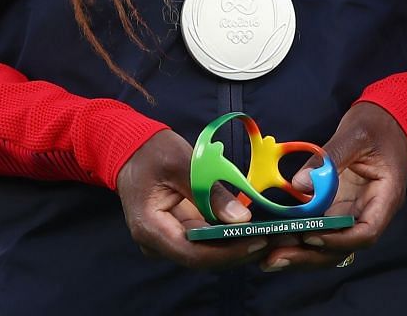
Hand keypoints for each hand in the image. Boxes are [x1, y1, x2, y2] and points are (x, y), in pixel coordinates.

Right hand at [116, 129, 268, 269]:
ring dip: (237, 245)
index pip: (193, 253)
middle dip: (238, 251)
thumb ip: (210, 192)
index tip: (258, 241)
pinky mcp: (177, 233)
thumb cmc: (153, 152)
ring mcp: (166, 240)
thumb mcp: (183, 162)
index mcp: (150, 228)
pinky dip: (228, 236)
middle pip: (202, 258)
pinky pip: (205, 241)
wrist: (132, 149)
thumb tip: (241, 219)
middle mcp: (156, 243)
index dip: (227, 252)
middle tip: (274, 238)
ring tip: (270, 233)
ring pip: (206, 253)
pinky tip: (253, 228)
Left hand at [254, 101, 406, 272]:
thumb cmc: (376, 124)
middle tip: (275, 258)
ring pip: (331, 245)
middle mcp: (370, 212)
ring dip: (302, 253)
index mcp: (385, 197)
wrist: (385, 118)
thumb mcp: (354, 135)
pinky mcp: (339, 207)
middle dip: (310, 256)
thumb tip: (300, 184)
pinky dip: (300, 236)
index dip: (338, 240)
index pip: (366, 233)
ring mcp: (354, 211)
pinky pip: (322, 229)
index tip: (309, 236)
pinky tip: (277, 238)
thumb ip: (330, 158)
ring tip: (269, 256)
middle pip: (344, 247)